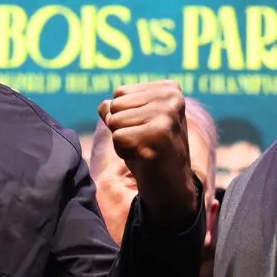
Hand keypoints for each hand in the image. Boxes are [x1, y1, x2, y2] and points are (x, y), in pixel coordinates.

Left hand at [98, 81, 198, 227]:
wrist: (171, 187)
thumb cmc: (150, 151)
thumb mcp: (134, 123)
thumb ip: (116, 109)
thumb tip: (104, 105)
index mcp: (169, 89)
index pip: (120, 93)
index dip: (125, 116)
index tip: (146, 131)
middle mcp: (172, 97)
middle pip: (116, 106)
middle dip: (122, 128)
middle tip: (145, 142)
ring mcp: (168, 115)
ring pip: (115, 121)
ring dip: (123, 141)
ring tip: (145, 149)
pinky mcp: (160, 135)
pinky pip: (118, 138)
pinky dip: (124, 152)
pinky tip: (145, 158)